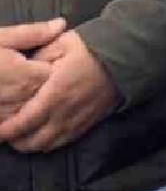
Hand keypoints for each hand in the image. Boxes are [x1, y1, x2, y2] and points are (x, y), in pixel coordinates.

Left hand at [0, 30, 119, 153]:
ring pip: (46, 146)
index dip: (5, 130)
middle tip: (5, 132)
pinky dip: (47, 144)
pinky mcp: (88, 124)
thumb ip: (38, 58)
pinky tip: (42, 135)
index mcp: (55, 94)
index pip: (22, 122)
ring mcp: (78, 121)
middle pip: (31, 141)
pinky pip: (62, 143)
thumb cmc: (92, 47)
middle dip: (14, 141)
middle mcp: (65, 113)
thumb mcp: (61, 44)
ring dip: (29, 144)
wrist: (128, 55)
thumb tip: (22, 71)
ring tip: (20, 136)